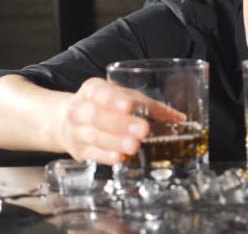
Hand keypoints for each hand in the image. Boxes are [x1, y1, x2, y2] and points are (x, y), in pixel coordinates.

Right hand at [55, 77, 184, 164]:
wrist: (68, 122)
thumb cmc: (106, 107)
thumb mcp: (124, 98)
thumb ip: (150, 106)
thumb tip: (179, 118)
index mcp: (93, 90)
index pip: (100, 91)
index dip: (112, 98)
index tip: (127, 105)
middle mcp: (81, 109)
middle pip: (95, 115)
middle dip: (119, 123)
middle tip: (142, 129)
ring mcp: (78, 131)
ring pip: (94, 136)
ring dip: (115, 142)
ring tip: (134, 146)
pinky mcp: (81, 152)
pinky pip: (92, 154)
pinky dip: (106, 156)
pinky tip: (119, 158)